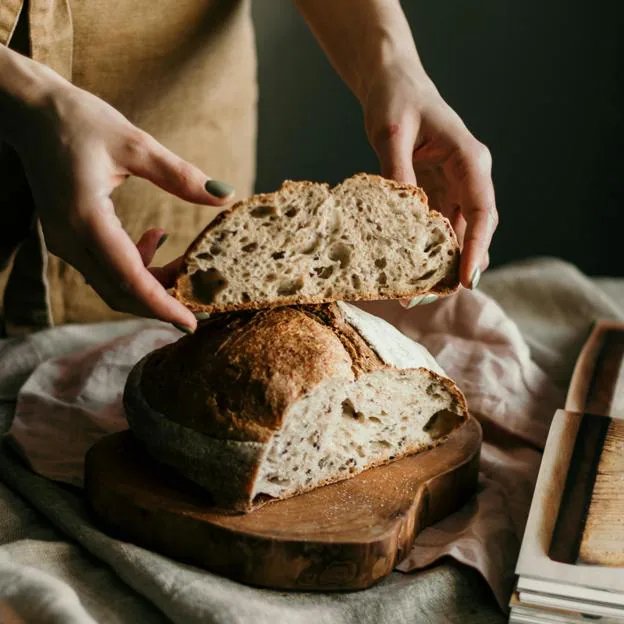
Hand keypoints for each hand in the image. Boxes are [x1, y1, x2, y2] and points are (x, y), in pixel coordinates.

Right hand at [7, 59, 232, 330]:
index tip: (191, 323)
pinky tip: (156, 238)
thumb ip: (180, 175)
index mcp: (85, 219)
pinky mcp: (67, 237)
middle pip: (119, 292)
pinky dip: (135, 266)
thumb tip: (225, 195)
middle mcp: (69, 239)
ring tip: (185, 263)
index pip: (129, 279)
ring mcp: (64, 242)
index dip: (162, 305)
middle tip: (200, 300)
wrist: (29, 112)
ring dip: (151, 283)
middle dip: (161, 301)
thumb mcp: (135, 144)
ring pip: (112, 284)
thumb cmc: (78, 120)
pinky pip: (104, 267)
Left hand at [362, 62, 497, 289]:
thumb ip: (397, 170)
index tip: (467, 279)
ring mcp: (455, 186)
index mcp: (469, 158)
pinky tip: (412, 270)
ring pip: (458, 233)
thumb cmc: (396, 100)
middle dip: (459, 265)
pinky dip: (428, 250)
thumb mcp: (390, 133)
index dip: (477, 247)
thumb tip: (402, 213)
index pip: (482, 209)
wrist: (393, 85)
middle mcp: (469, 176)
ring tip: (418, 293)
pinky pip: (439, 228)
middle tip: (430, 297)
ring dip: (443, 263)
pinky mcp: (438, 193)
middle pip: (475, 229)